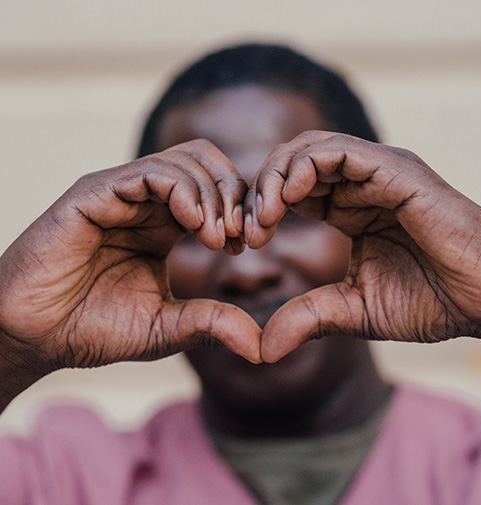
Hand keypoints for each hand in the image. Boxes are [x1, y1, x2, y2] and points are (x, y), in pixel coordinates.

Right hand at [0, 140, 261, 387]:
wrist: (36, 336)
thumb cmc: (95, 329)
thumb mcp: (166, 328)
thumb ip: (210, 325)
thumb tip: (259, 347)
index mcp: (165, 226)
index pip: (217, 191)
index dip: (242, 210)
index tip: (250, 244)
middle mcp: (146, 204)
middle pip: (207, 165)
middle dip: (235, 195)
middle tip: (243, 236)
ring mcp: (121, 194)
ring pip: (185, 161)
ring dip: (214, 194)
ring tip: (218, 237)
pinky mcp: (95, 194)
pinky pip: (149, 173)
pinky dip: (183, 190)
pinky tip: (194, 225)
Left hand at [245, 131, 480, 361]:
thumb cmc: (430, 301)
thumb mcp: (353, 310)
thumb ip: (308, 317)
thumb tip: (264, 347)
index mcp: (348, 209)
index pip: (290, 190)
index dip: (261, 208)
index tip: (247, 241)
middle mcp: (361, 184)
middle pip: (292, 164)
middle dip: (260, 190)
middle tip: (249, 228)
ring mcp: (379, 174)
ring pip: (310, 149)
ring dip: (276, 176)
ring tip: (264, 215)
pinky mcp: (397, 172)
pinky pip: (340, 152)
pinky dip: (306, 167)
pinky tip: (288, 198)